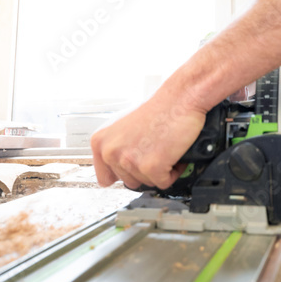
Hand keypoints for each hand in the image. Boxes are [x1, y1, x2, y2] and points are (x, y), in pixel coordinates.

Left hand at [91, 94, 206, 189]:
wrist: (180, 99)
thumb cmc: (157, 110)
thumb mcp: (123, 129)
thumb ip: (116, 150)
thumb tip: (117, 172)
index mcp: (100, 142)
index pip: (105, 179)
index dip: (125, 172)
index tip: (135, 163)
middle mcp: (110, 152)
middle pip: (129, 182)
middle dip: (145, 169)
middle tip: (153, 147)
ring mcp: (129, 160)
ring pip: (147, 183)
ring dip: (160, 169)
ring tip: (163, 147)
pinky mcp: (150, 167)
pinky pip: (164, 183)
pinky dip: (173, 171)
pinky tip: (173, 152)